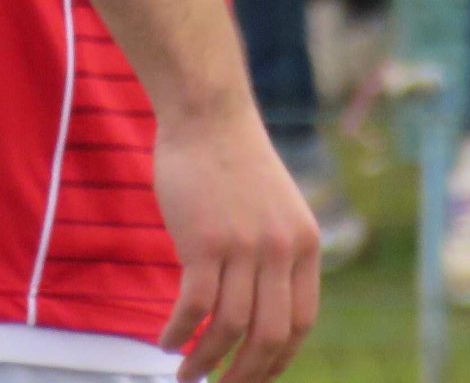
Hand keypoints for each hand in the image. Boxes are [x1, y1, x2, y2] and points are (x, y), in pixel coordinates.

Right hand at [155, 105, 322, 382]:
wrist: (206, 113)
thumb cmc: (230, 159)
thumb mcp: (275, 208)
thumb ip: (276, 253)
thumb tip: (259, 308)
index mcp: (303, 246)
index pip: (301, 323)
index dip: (278, 360)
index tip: (255, 376)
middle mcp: (280, 251)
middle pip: (270, 336)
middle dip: (246, 375)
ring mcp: (243, 247)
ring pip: (229, 328)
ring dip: (206, 360)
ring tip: (187, 374)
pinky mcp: (204, 241)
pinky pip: (194, 306)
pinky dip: (179, 332)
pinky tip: (166, 341)